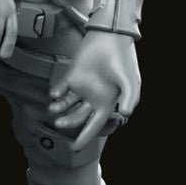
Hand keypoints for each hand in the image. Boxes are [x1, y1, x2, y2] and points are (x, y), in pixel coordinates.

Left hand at [48, 30, 141, 150]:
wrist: (111, 37)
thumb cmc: (123, 60)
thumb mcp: (131, 81)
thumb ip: (130, 98)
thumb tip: (126, 114)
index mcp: (106, 103)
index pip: (94, 125)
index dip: (85, 137)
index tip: (74, 148)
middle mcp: (93, 97)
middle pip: (78, 117)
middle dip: (68, 123)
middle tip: (59, 123)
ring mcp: (82, 86)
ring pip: (67, 105)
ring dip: (59, 109)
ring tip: (54, 110)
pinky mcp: (73, 74)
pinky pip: (61, 88)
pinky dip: (56, 93)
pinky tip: (54, 95)